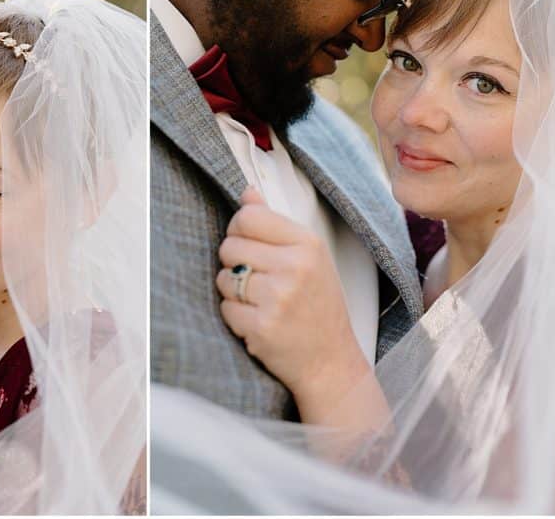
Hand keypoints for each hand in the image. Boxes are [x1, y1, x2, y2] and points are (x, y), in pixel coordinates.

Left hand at [216, 187, 368, 397]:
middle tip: (257, 279)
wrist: (330, 362)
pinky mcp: (261, 327)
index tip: (249, 244)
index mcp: (307, 244)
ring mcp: (277, 298)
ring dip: (233, 291)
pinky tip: (258, 321)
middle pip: (229, 246)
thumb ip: (274, 224)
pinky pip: (226, 308)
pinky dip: (236, 316)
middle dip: (235, 262)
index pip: (248, 217)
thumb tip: (247, 192)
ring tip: (260, 302)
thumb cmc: (318, 306)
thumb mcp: (308, 258)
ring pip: (224, 278)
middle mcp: (294, 268)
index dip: (240, 230)